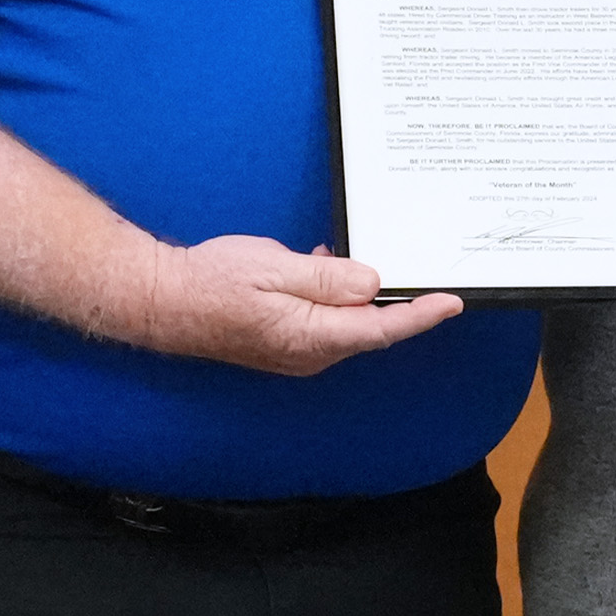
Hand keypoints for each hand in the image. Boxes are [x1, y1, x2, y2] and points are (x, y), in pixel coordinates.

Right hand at [129, 233, 464, 376]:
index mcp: (312, 336)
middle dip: (400, 305)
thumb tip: (371, 282)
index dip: (421, 315)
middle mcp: (310, 354)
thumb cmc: (211, 283)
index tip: (451, 301)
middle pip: (371, 330)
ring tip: (367, 261)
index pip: (382, 328)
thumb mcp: (274, 267)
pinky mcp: (286, 344)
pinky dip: (338, 299)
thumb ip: (327, 277)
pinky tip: (328, 269)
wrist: (164, 302)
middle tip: (428, 276)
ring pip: (349, 326)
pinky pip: (327, 325)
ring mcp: (298, 353)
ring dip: (363, 297)